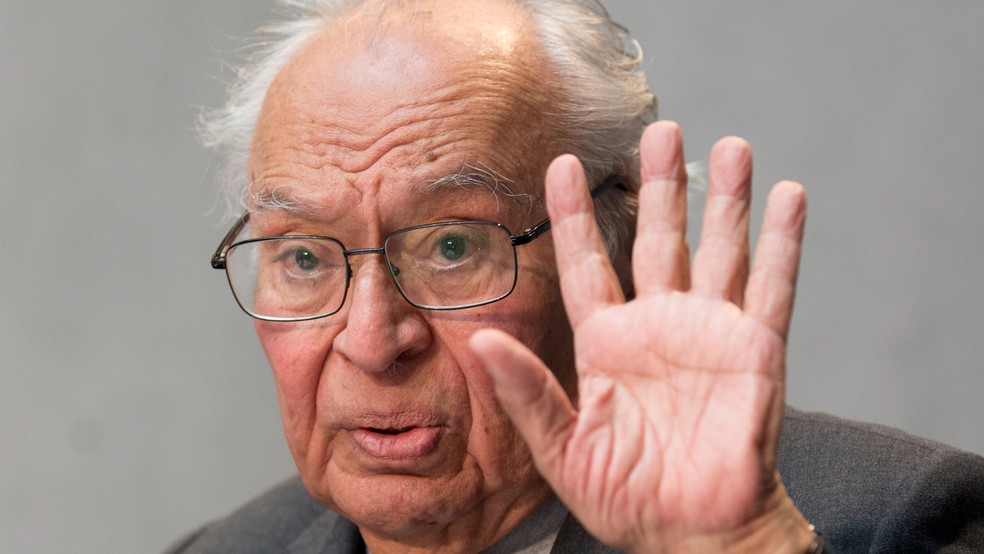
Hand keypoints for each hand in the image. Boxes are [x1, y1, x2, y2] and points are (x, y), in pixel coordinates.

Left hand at [471, 121, 814, 551]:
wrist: (693, 532)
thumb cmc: (626, 498)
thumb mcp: (564, 448)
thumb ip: (528, 392)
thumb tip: (483, 343)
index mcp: (606, 342)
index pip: (587, 264)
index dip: (575, 215)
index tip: (563, 165)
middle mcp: (658, 325)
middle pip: (658, 239)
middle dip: (658, 185)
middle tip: (660, 130)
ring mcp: (709, 333)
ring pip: (718, 250)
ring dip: (724, 199)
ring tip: (728, 146)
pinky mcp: (756, 351)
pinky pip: (772, 289)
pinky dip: (783, 244)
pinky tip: (789, 198)